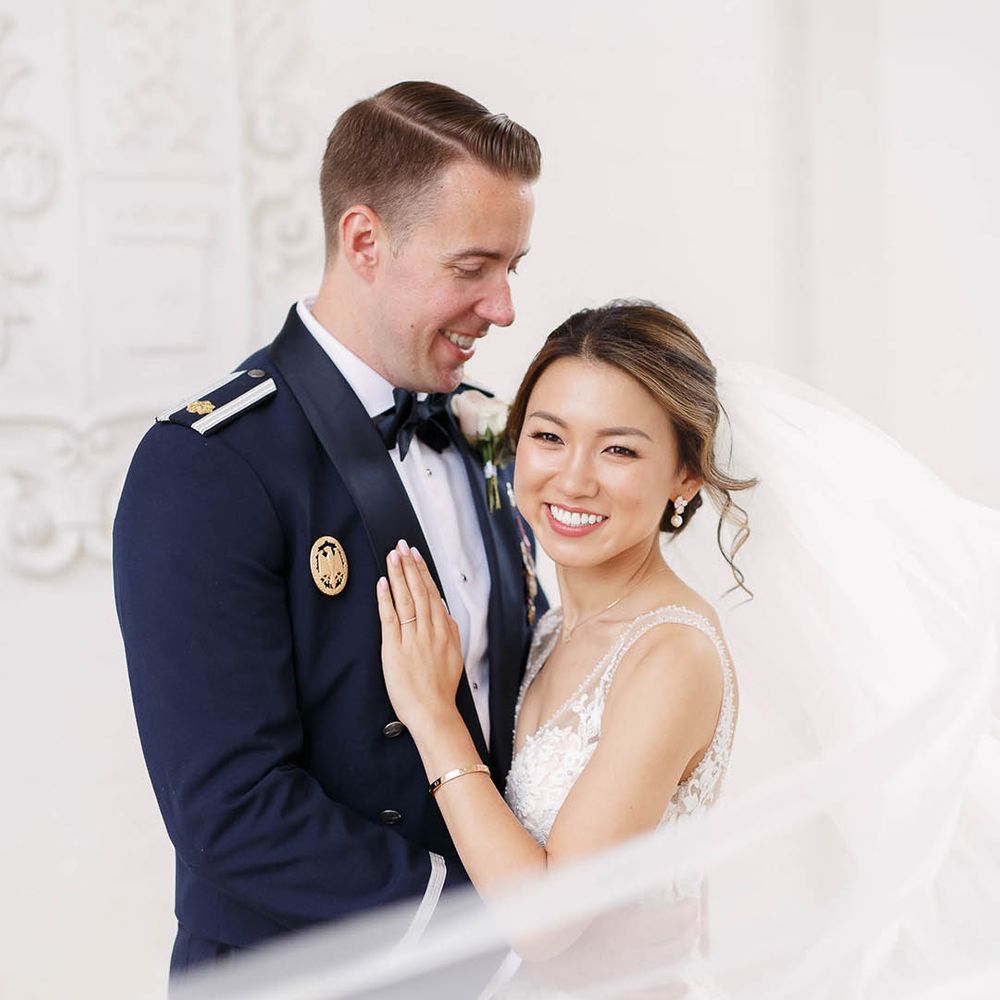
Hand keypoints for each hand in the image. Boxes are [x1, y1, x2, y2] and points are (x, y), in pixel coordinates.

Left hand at [376, 540, 464, 734]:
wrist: (434, 713)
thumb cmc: (441, 688)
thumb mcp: (454, 655)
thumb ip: (449, 629)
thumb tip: (442, 607)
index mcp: (444, 631)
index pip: (431, 594)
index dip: (422, 572)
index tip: (415, 555)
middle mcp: (430, 631)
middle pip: (419, 591)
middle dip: (409, 566)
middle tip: (401, 546)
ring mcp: (412, 639)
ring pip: (406, 600)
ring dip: (398, 576)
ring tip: (392, 556)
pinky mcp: (395, 650)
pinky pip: (390, 619)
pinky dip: (386, 599)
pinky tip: (382, 584)